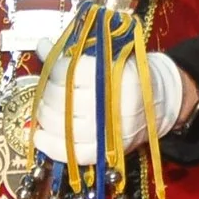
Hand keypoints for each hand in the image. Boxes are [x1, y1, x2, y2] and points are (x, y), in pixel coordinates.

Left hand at [33, 50, 190, 164]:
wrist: (159, 100)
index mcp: (113, 71)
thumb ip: (72, 54)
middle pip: (61, 99)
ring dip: (44, 120)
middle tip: (44, 94)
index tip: (51, 72)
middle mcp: (112, 100)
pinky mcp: (110, 150)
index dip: (52, 71)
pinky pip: (73, 153)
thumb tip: (42, 45)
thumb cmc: (128, 74)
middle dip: (46, 96)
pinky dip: (51, 146)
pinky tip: (40, 137)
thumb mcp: (105, 57)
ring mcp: (111, 128)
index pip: (68, 71)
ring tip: (42, 113)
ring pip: (63, 126)